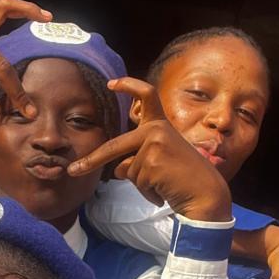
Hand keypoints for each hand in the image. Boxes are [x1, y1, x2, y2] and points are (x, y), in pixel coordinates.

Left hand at [67, 77, 231, 221]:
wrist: (206, 195)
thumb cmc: (184, 181)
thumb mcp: (159, 161)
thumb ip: (137, 157)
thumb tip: (116, 168)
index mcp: (161, 125)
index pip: (146, 96)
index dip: (128, 86)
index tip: (111, 84)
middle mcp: (157, 129)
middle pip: (114, 147)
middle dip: (92, 161)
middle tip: (72, 170)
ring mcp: (154, 143)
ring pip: (126, 170)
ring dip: (141, 184)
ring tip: (165, 184)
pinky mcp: (151, 161)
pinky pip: (136, 182)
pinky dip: (147, 192)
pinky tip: (165, 190)